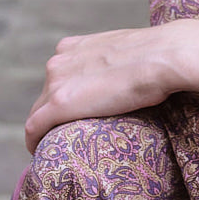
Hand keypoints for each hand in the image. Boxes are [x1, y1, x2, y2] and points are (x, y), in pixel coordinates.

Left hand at [25, 19, 198, 152]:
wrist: (164, 56)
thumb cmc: (157, 54)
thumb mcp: (126, 50)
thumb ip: (114, 59)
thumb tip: (130, 71)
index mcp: (74, 46)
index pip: (58, 76)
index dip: (64, 95)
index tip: (75, 111)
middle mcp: (59, 61)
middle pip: (45, 95)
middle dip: (52, 114)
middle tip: (69, 132)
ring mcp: (57, 82)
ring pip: (38, 113)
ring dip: (46, 129)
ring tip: (58, 144)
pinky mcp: (59, 105)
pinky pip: (34, 129)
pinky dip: (34, 141)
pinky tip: (40, 152)